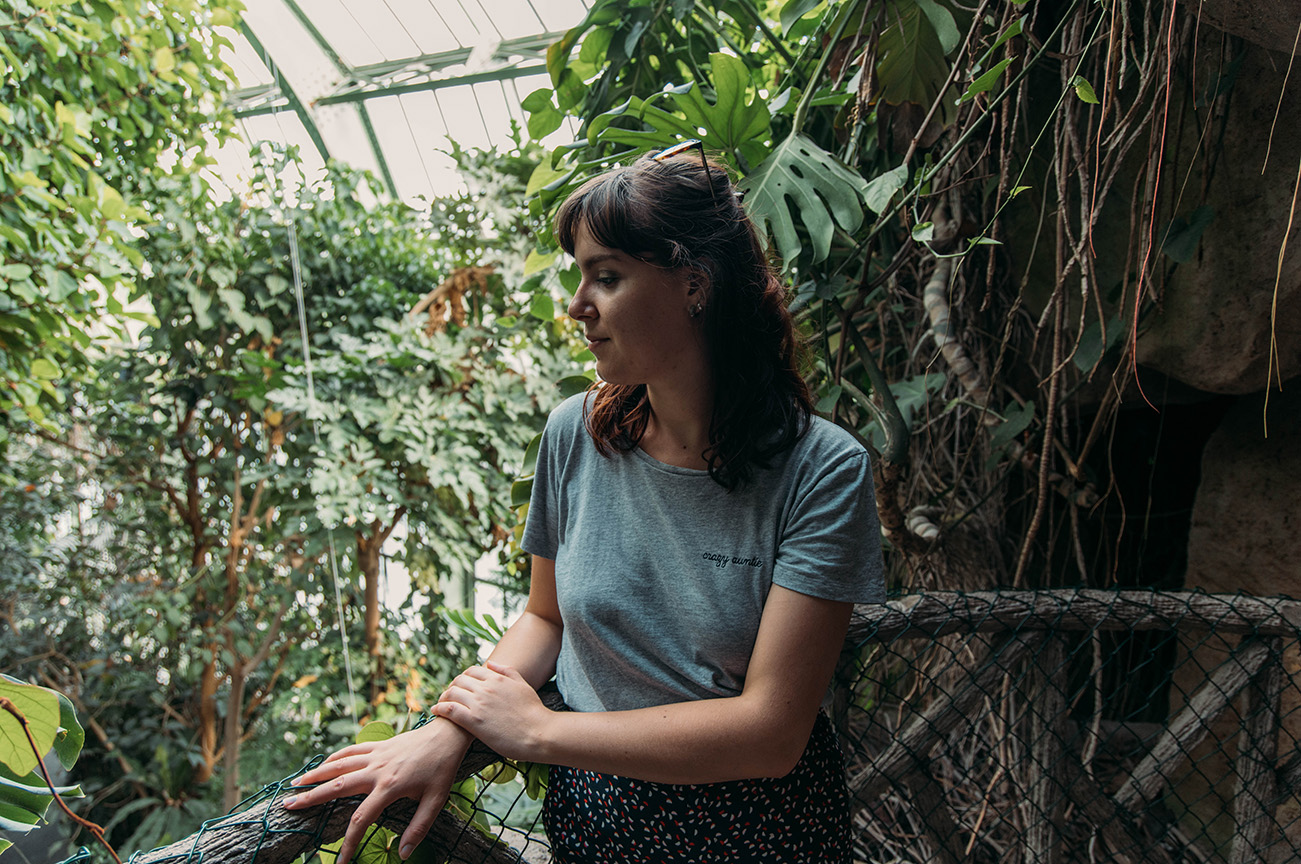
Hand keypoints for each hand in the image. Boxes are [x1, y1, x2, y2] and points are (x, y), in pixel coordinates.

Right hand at [282, 717, 473, 862]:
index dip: (348, 843)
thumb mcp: (436, 801)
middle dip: (311, 798)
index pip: (360, 820)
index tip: (339, 862)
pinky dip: (334, 758)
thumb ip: (419, 828)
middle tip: (287, 806)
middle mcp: (377, 770)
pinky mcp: (379, 745)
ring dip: (316, 774)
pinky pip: (351, 750)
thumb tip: (403, 854)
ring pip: (339, 764)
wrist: (447, 735)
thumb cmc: (442, 769)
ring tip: (295, 784)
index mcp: (389, 787)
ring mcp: (376, 755)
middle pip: (337, 786)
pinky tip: (323, 765)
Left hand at [431, 661, 551, 760]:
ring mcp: (479, 704)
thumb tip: (490, 663)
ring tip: (440, 704)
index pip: (471, 671)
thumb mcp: (523, 685)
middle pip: (458, 681)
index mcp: (497, 678)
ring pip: (452, 693)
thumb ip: (506, 671)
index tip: (460, 686)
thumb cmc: (533, 712)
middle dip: (451, 687)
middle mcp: (486, 688)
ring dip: (443, 697)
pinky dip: (440, 708)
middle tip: (448, 696)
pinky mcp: (474, 721)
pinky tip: (436, 711)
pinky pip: (450, 710)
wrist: (539, 733)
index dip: (463, 678)